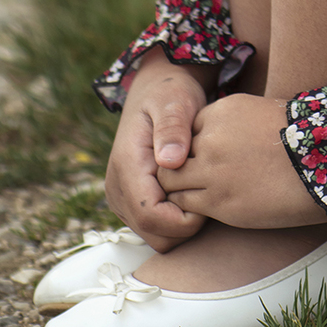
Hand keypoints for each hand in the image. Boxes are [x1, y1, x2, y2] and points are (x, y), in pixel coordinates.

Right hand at [104, 48, 213, 250]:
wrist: (158, 90)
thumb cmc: (171, 93)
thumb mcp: (176, 101)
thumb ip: (172, 128)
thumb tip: (170, 162)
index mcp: (126, 166)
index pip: (152, 217)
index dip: (184, 218)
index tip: (208, 192)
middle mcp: (118, 187)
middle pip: (155, 235)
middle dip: (186, 224)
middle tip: (208, 190)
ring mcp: (123, 197)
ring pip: (155, 236)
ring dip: (182, 223)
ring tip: (200, 188)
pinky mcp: (132, 202)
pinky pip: (156, 228)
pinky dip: (176, 219)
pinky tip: (192, 191)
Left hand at [157, 93, 326, 229]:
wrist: (323, 167)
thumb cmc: (300, 141)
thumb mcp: (261, 113)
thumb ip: (230, 124)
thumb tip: (214, 138)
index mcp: (223, 111)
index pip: (187, 130)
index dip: (194, 146)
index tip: (207, 157)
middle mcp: (212, 138)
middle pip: (175, 154)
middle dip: (182, 167)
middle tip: (196, 178)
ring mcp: (213, 171)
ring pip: (172, 181)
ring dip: (181, 188)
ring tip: (200, 194)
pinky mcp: (219, 202)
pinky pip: (185, 204)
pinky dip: (190, 206)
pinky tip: (208, 206)